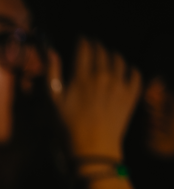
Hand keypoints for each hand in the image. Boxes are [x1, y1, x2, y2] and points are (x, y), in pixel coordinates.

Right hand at [48, 39, 140, 158]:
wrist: (93, 148)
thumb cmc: (67, 127)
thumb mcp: (53, 101)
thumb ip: (52, 74)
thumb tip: (52, 52)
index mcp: (83, 76)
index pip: (86, 48)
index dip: (83, 40)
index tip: (81, 39)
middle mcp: (104, 76)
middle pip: (103, 51)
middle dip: (97, 46)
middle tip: (93, 48)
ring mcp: (120, 85)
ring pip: (120, 60)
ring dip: (113, 55)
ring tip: (108, 58)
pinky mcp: (131, 96)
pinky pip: (136, 74)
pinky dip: (130, 69)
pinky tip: (125, 72)